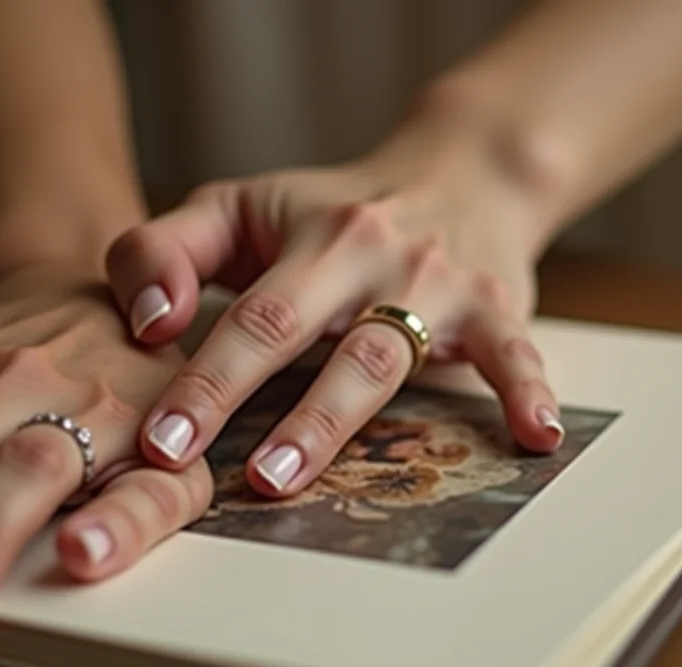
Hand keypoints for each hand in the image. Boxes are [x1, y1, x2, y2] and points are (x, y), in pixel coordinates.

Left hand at [104, 124, 564, 496]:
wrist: (459, 173)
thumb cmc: (328, 209)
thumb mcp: (238, 207)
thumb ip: (165, 250)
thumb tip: (146, 325)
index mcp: (308, 238)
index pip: (249, 316)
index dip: (205, 381)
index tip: (161, 443)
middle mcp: (372, 257)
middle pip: (315, 337)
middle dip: (273, 411)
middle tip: (235, 478)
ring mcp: (439, 285)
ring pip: (388, 356)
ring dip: (338, 419)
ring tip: (289, 479)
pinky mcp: (498, 308)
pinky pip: (516, 351)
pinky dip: (528, 391)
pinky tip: (535, 436)